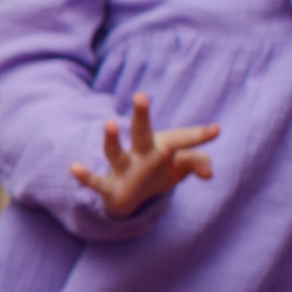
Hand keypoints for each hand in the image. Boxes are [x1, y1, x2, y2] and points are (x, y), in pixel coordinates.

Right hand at [68, 91, 217, 217]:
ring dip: (111, 140)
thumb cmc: (159, 173)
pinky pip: (96, 181)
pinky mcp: (110, 187)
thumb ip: (198, 163)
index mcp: (161, 146)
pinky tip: (74, 168)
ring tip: (109, 123)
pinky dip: (85, 176)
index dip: (198, 136)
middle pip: (140, 131)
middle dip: (141, 115)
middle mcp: (140, 153)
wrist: (131, 195)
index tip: (217, 130)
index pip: (181, 139)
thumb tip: (209, 172)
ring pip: (114, 153)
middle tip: (141, 96)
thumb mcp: (181, 167)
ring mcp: (123, 168)